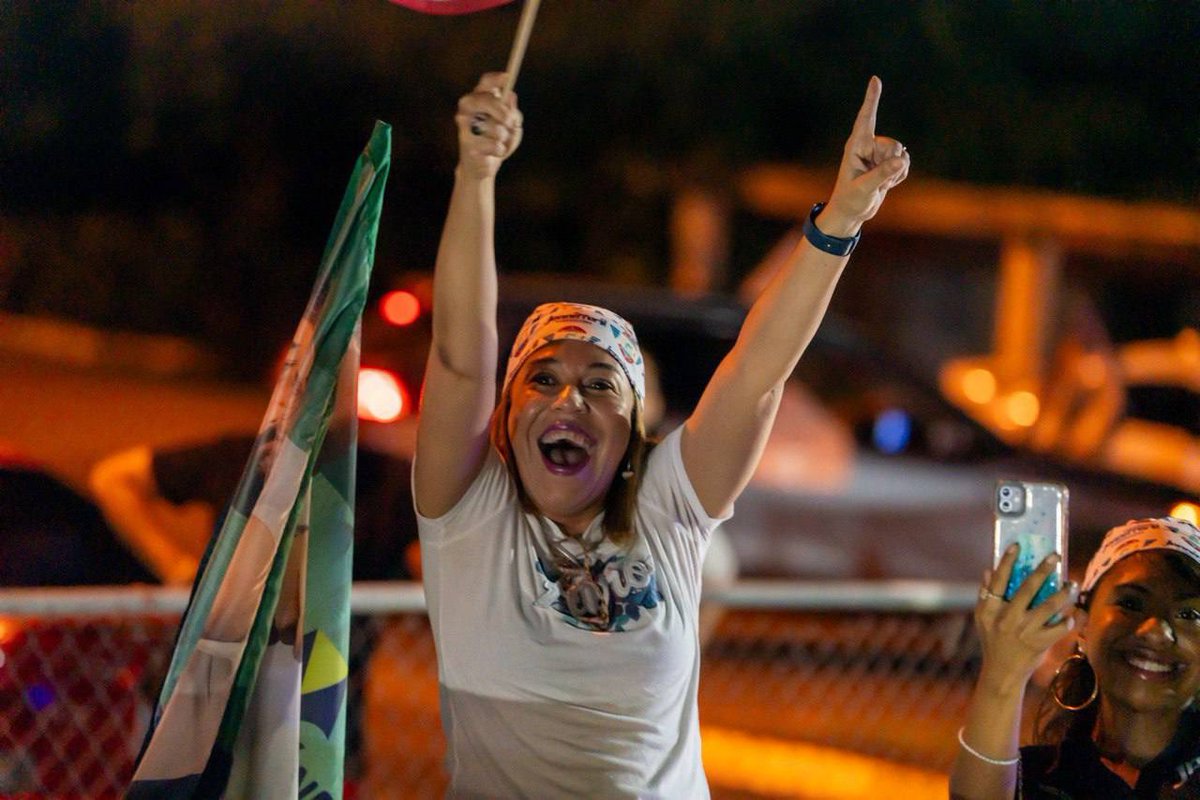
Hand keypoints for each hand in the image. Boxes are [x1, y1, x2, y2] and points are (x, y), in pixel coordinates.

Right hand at [456, 72, 523, 179]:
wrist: (481, 167)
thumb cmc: (496, 141)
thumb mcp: (511, 125)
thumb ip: (512, 112)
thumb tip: (510, 97)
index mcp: (479, 100)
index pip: (485, 83)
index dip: (496, 79)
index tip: (508, 77)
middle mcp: (467, 109)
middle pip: (486, 100)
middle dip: (503, 112)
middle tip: (510, 123)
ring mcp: (465, 126)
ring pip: (495, 128)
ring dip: (505, 138)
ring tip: (500, 143)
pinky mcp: (467, 145)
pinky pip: (495, 145)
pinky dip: (501, 151)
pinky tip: (494, 153)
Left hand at [818, 76, 909, 237]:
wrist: (852, 212)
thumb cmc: (851, 200)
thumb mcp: (864, 188)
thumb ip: (882, 174)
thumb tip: (902, 158)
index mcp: (856, 146)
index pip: (866, 118)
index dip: (871, 99)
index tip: (875, 79)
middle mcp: (868, 146)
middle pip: (894, 144)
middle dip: (892, 162)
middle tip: (877, 179)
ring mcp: (879, 154)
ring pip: (901, 153)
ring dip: (896, 171)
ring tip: (879, 183)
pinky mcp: (887, 163)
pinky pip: (905, 163)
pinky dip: (900, 175)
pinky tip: (887, 184)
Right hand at [974, 544, 1076, 694]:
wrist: (1001, 673)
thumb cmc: (992, 642)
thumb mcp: (982, 619)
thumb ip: (985, 595)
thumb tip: (989, 570)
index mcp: (990, 609)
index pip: (998, 580)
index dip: (1007, 561)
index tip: (1017, 545)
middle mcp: (1006, 618)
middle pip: (1027, 588)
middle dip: (1043, 570)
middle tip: (1055, 556)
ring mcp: (1024, 631)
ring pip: (1049, 606)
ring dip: (1063, 593)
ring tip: (1072, 584)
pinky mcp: (1039, 643)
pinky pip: (1059, 628)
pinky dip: (1068, 620)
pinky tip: (1072, 615)